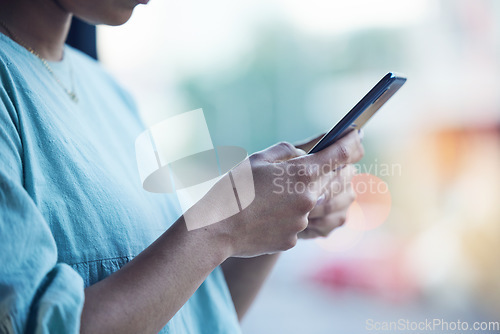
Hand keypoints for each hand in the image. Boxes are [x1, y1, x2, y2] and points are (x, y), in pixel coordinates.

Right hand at [189, 130, 363, 257]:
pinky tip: (269, 214)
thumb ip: (288, 151)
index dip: (352, 142)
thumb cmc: (233, 188)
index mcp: (301, 173)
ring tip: (282, 195)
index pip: (340, 153)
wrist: (215, 229)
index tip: (357, 135)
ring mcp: (302, 221)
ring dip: (310, 196)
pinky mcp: (293, 239)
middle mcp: (308, 198)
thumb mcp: (258, 159)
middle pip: (337, 181)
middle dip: (336, 171)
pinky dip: (290, 216)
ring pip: (317, 204)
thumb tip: (306, 154)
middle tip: (326, 167)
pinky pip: (300, 222)